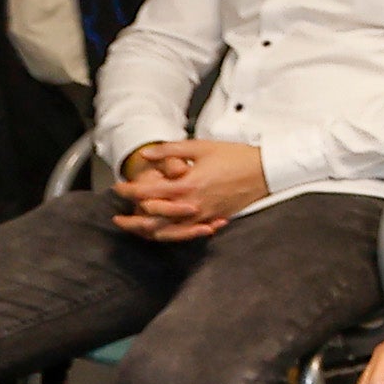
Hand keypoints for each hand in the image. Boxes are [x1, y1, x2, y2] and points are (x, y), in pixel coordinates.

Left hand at [115, 140, 267, 234]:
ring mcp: (203, 216)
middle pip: (152, 218)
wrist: (266, 171)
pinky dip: (171, 236)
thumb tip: (147, 154)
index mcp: (187, 184)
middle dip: (131, 219)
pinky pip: (187, 234)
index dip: (129, 191)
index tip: (119, 188)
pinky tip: (164, 233)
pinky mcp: (214, 220)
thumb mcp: (201, 147)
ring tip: (135, 230)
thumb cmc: (236, 157)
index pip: (148, 192)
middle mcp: (192, 204)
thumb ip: (170, 150)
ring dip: (147, 232)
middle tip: (118, 217)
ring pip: (168, 232)